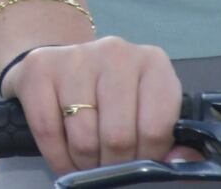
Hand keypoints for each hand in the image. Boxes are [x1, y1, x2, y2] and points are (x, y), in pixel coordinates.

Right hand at [5, 38, 182, 174]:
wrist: (59, 63)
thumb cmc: (111, 94)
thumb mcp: (147, 108)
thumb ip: (168, 135)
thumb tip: (182, 160)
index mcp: (152, 64)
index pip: (156, 127)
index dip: (147, 156)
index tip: (137, 164)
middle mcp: (115, 53)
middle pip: (118, 135)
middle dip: (113, 163)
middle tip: (109, 167)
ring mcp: (74, 57)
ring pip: (83, 137)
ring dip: (84, 162)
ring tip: (87, 162)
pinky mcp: (39, 67)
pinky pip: (48, 129)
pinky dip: (57, 156)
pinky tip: (64, 159)